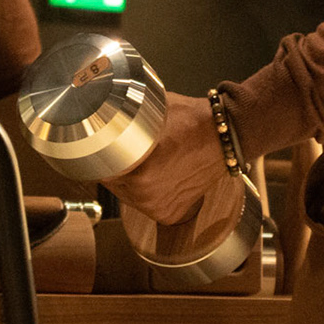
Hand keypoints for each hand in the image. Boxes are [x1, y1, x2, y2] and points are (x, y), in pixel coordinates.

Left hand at [105, 91, 228, 225]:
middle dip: (115, 170)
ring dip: (129, 184)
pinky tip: (153, 177)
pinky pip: (148, 204)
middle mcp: (147, 196)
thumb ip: (126, 118)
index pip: (100, 170)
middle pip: (113, 185)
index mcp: (139, 174)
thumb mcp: (151, 111)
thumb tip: (106, 109)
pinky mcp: (171, 214)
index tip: (98, 150)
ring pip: (129, 197)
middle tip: (121, 154)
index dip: (97, 158)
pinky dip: (148, 193)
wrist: (226, 135)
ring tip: (140, 163)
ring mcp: (159, 208)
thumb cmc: (193, 120)